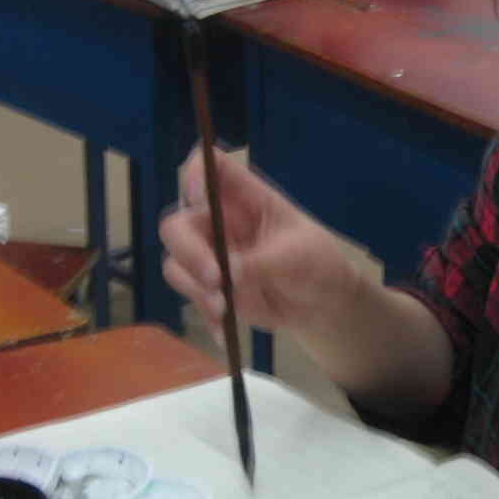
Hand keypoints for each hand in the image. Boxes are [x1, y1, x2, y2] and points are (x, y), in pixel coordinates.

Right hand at [158, 147, 361, 338]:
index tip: (197, 197)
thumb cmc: (317, 263)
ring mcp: (211, 255)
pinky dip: (204, 315)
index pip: (210, 167)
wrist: (322, 304)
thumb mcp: (298, 257)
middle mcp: (220, 222)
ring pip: (176, 263)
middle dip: (189, 252)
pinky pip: (190, 296)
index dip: (195, 173)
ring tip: (226, 309)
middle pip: (178, 224)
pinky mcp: (210, 287)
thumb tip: (228, 273)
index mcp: (245, 198)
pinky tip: (223, 331)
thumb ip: (262, 262)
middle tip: (215, 280)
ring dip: (195, 288)